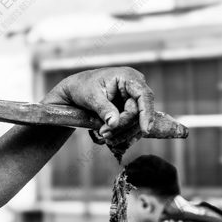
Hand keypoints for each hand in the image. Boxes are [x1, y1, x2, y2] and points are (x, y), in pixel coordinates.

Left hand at [41, 67, 155, 138]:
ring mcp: (133, 99)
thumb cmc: (82, 88)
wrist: (75, 90)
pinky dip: (124, 135)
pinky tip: (114, 143)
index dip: (146, 113)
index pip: (144, 96)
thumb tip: (114, 123)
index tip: (145, 129)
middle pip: (138, 111)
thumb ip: (103, 109)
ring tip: (106, 139)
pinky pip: (132, 125)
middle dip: (124, 126)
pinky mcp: (129, 109)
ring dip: (123, 133)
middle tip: (104, 134)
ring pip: (136, 121)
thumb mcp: (91, 97)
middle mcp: (134, 87)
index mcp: (127, 77)